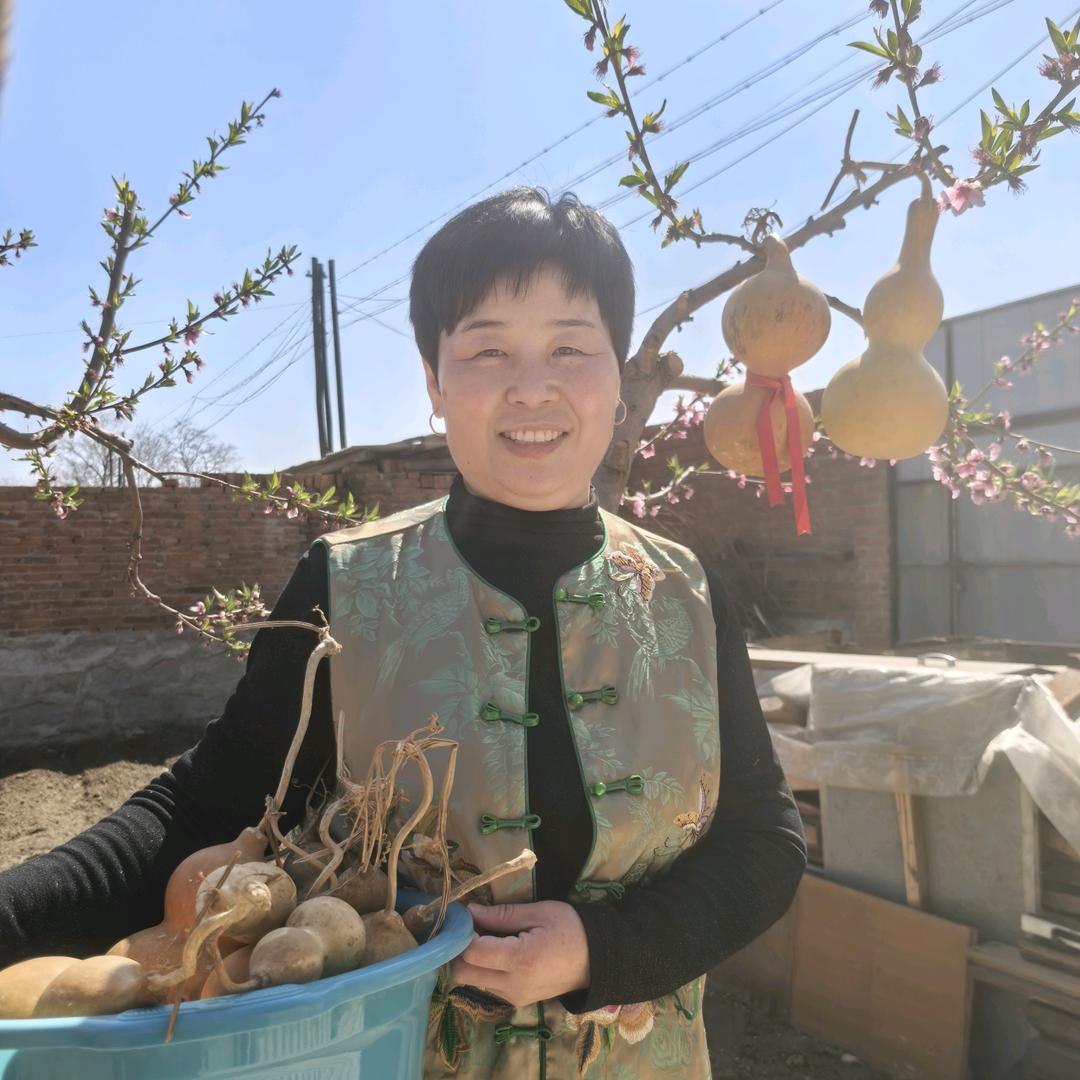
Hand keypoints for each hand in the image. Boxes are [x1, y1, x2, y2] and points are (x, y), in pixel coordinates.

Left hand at [449, 900, 589, 1007]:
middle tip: (472, 929)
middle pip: (463, 974)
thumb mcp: (539, 912)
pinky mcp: (517, 1001)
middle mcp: (512, 985)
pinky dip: (484, 970)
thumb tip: (470, 911)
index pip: (471, 953)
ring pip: (472, 981)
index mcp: (520, 960)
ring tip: (487, 938)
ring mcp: (514, 997)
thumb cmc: (571, 929)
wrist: (597, 961)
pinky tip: (499, 952)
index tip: (466, 916)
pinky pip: (487, 986)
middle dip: (459, 951)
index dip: (462, 933)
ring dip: (471, 961)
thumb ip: (502, 914)